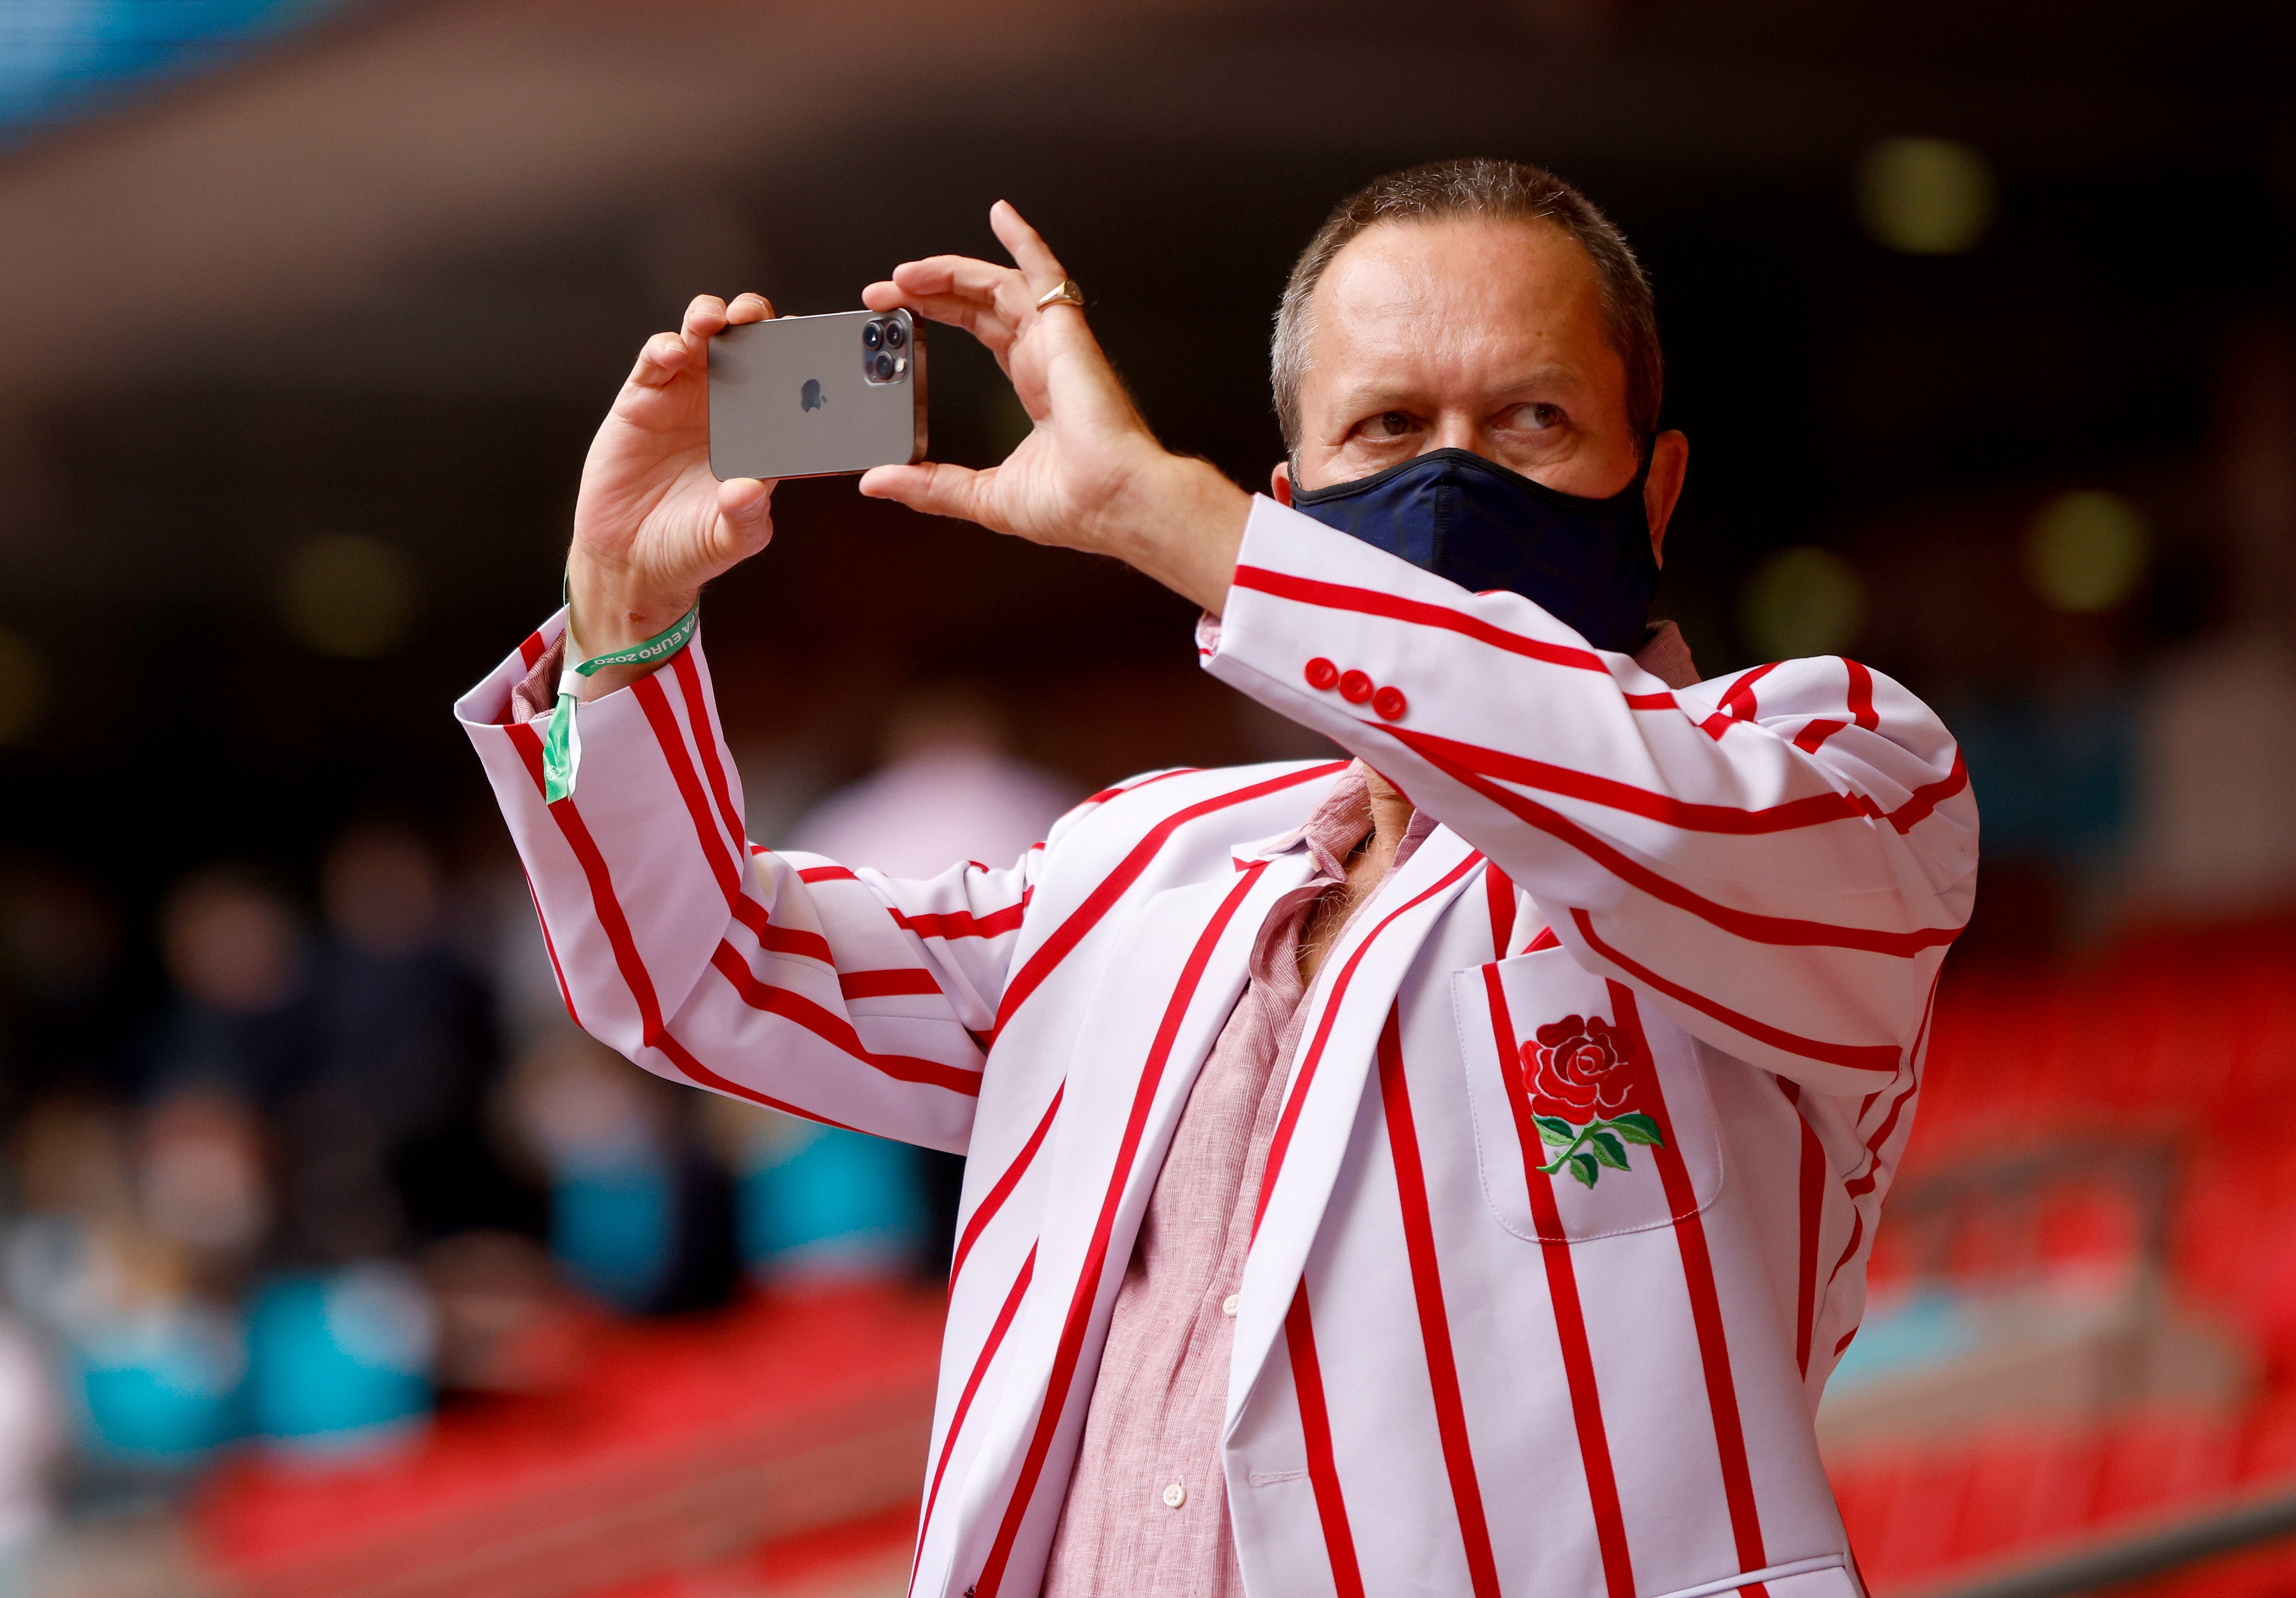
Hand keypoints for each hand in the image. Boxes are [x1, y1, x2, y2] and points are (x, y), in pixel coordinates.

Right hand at [566, 292, 775, 688]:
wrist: (631, 559)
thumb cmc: (691, 547)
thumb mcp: (729, 539)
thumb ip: (745, 516)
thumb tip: (749, 489)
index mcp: (761, 432)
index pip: (786, 382)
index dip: (796, 357)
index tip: (807, 343)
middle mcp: (727, 406)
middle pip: (747, 344)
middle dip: (754, 321)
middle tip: (755, 316)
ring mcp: (684, 396)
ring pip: (702, 338)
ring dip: (710, 319)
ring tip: (714, 320)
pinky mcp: (643, 398)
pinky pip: (655, 359)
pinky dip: (665, 347)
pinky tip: (672, 352)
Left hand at [857, 202, 1248, 612]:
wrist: (1115, 504)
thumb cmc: (1076, 505)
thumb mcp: (982, 496)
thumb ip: (930, 486)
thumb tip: (878, 481)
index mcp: (1034, 391)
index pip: (980, 335)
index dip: (937, 317)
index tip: (893, 320)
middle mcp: (1045, 359)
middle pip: (980, 304)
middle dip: (929, 293)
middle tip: (881, 294)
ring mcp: (1057, 342)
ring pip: (998, 285)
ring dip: (950, 272)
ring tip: (904, 274)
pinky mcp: (1067, 332)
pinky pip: (1044, 273)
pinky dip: (1024, 241)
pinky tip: (1000, 215)